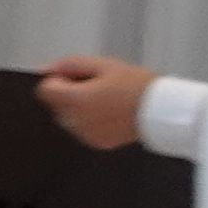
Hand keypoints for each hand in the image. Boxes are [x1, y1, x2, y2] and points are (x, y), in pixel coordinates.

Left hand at [39, 54, 159, 150]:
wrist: (164, 110)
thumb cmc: (139, 87)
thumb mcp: (105, 65)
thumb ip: (71, 64)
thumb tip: (49, 69)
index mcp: (75, 100)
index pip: (44, 90)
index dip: (58, 80)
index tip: (75, 77)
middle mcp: (76, 121)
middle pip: (56, 104)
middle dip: (70, 93)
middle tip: (98, 86)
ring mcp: (85, 134)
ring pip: (69, 117)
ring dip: (80, 108)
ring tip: (109, 99)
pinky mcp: (97, 143)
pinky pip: (84, 129)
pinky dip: (92, 121)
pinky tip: (112, 112)